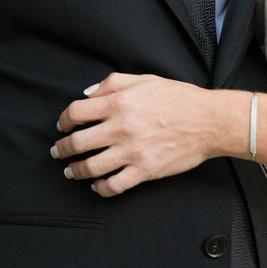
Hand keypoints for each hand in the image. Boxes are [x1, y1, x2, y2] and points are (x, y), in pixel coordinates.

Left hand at [52, 72, 236, 197]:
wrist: (208, 121)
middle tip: (58, 152)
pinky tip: (96, 185)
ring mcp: (132, 151)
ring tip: (71, 171)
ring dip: (75, 170)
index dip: (64, 120)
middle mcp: (122, 127)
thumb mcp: (144, 79)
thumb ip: (113, 83)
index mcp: (120, 102)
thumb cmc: (179, 98)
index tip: (62, 126)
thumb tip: (87, 94)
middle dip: (62, 149)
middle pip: (77, 142)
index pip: (76, 112)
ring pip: (90, 166)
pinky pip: (113, 185)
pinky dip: (100, 188)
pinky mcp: (144, 170)